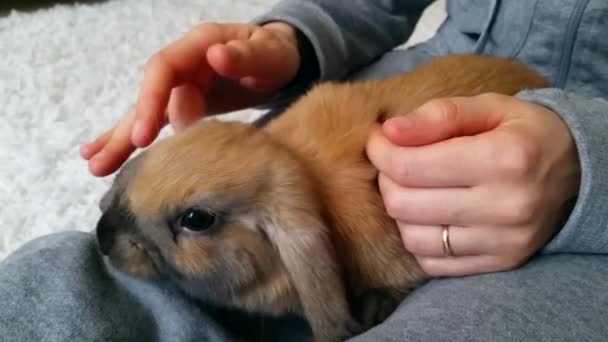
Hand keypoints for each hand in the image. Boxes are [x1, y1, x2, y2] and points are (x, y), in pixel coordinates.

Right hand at [81, 22, 299, 176]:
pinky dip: (133, 138)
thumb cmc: (275, 55)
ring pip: (146, 112)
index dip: (150, 100)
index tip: (145, 136)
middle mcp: (183, 65)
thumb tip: (216, 56)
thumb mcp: (268, 53)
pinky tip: (109, 155)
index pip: (163, 69)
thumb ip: (246, 56)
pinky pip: (156, 122)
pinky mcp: (184, 104)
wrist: (278, 60)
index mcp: (198, 46)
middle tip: (104, 162)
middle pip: (147, 94)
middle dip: (127, 129)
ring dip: (120, 139)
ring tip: (94, 166)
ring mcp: (181, 85)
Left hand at [366, 93, 580, 276]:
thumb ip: (439, 115)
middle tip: (395, 162)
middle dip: (386, 180)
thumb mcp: (489, 107)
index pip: (411, 167)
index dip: (381, 152)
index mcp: (503, 159)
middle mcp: (506, 206)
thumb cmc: (524, 133)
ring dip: (400, 211)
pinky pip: (433, 262)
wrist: (578, 174)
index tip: (379, 139)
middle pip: (405, 205)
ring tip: (411, 188)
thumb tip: (389, 131)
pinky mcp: (499, 263)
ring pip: (413, 238)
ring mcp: (504, 242)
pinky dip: (419, 239)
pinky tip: (428, 215)